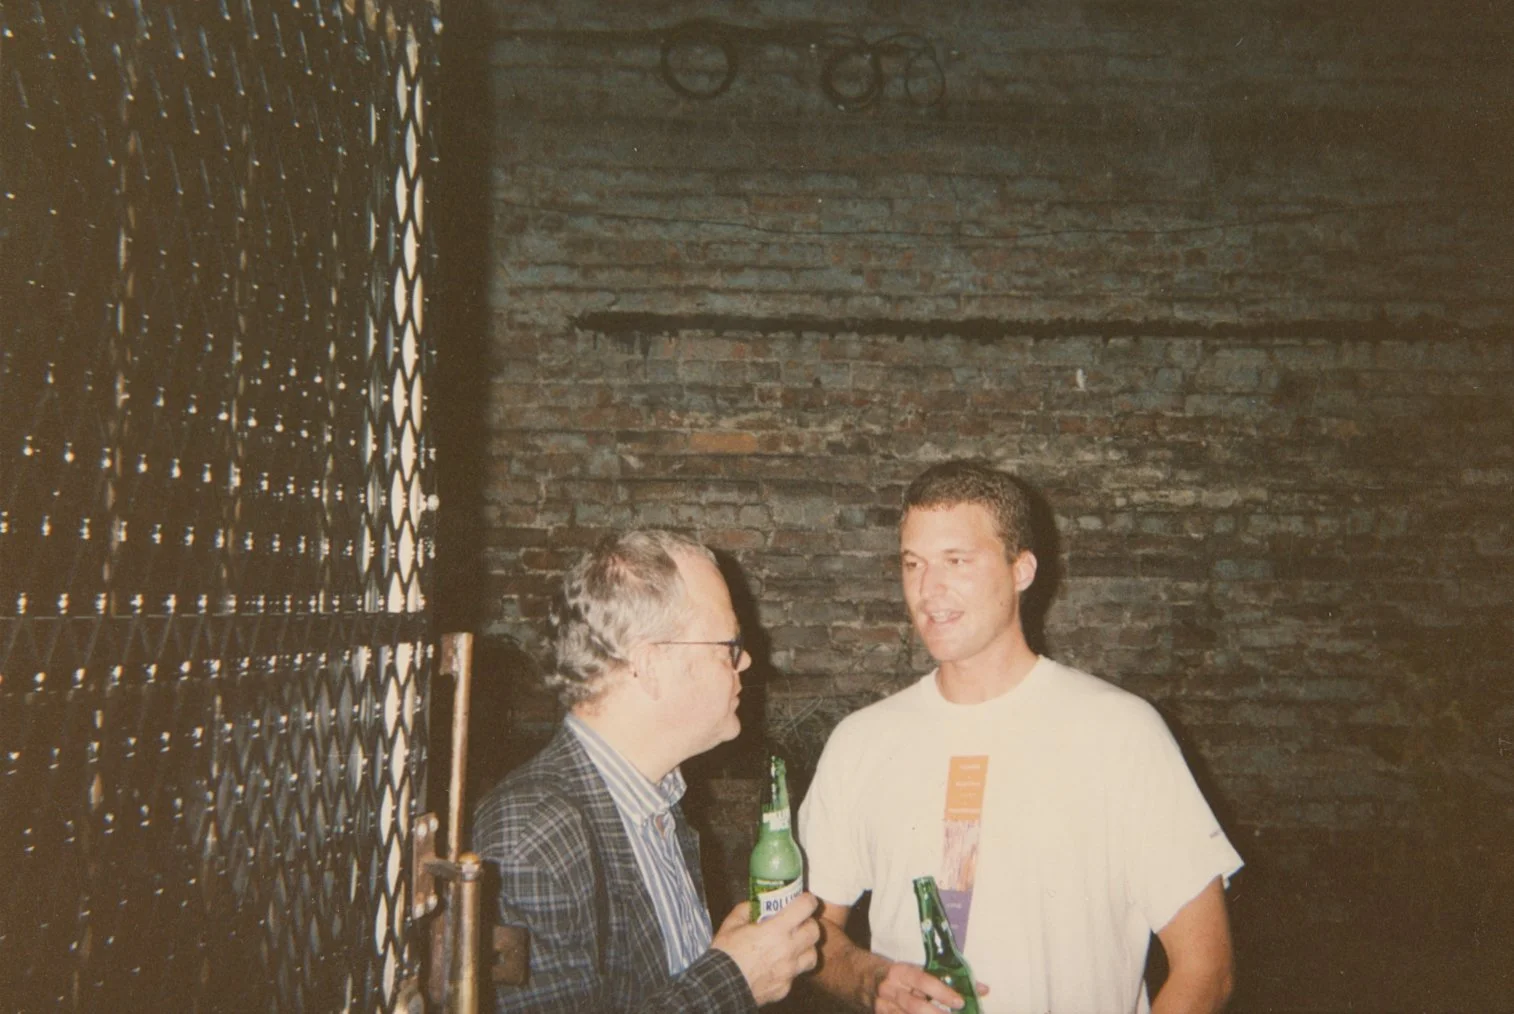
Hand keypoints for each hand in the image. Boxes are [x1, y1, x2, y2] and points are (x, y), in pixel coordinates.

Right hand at [711, 892, 821, 1005]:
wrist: (721, 987)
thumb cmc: (725, 954)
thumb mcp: (731, 924)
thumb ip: (745, 910)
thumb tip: (754, 905)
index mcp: (776, 930)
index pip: (805, 907)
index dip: (808, 900)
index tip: (805, 899)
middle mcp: (788, 949)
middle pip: (815, 931)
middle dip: (809, 924)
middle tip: (798, 923)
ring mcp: (789, 971)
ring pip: (812, 955)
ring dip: (806, 947)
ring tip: (794, 946)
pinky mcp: (785, 987)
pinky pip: (795, 975)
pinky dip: (790, 968)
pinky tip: (777, 966)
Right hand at [869, 961, 989, 1013]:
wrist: (850, 974)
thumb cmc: (888, 970)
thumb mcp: (910, 970)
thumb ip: (941, 979)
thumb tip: (981, 989)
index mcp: (899, 971)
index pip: (923, 981)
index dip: (942, 992)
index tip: (960, 1002)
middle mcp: (889, 989)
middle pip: (914, 1007)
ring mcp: (882, 1007)